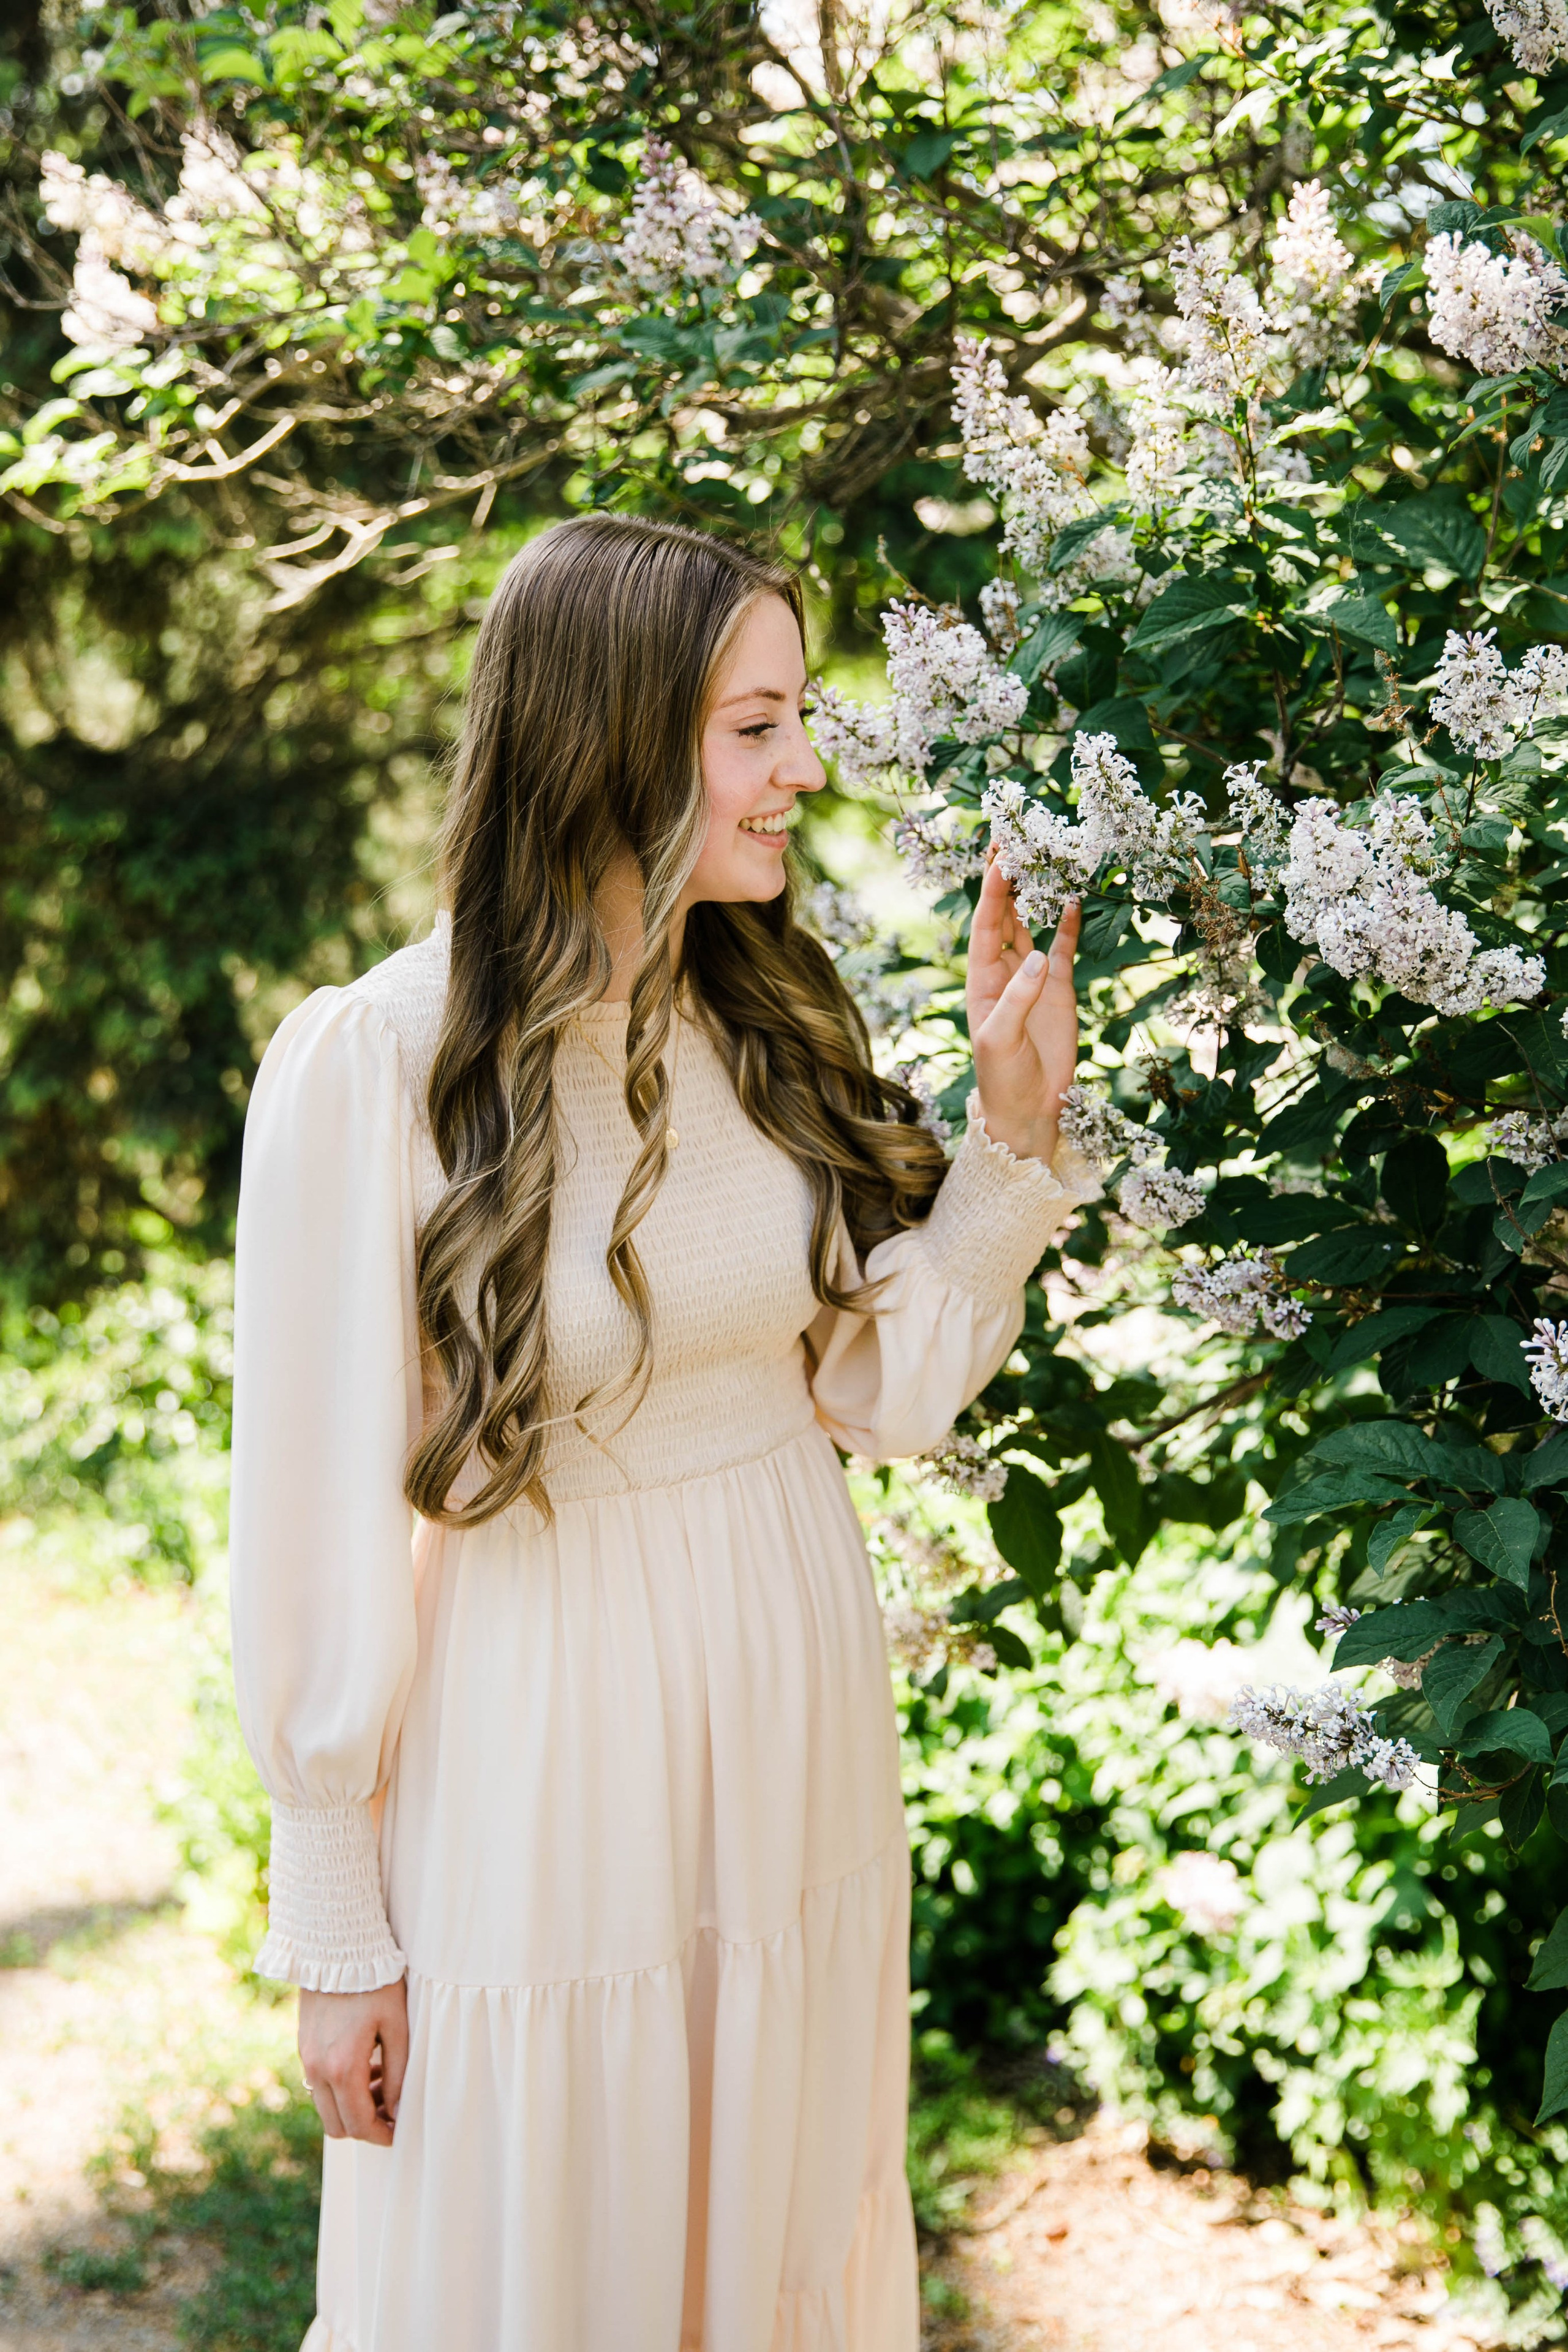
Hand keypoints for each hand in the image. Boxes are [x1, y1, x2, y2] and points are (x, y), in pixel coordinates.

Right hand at [299, 1981, 407, 2145]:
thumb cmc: (375, 1984)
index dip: (381, 2136)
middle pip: (337, 2126)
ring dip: (353, 2106)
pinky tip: (365, 2063)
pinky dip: (340, 2088)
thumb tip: (399, 2111)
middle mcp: (318, 2070)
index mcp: (343, 2068)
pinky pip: (319, 2084)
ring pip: (326, 2107)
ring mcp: (306, 2059)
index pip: (358, 2124)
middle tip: (392, 2107)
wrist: (337, 1948)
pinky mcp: (304, 2047)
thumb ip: (399, 2073)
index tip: (399, 2132)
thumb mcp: (397, 2027)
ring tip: (382, 2080)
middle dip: (366, 2125)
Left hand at [967, 857, 1079, 1165]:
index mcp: (981, 979)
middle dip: (1007, 879)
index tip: (998, 858)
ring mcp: (1032, 977)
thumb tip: (1037, 958)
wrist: (1029, 1108)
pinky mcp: (1058, 989)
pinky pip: (1062, 947)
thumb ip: (1017, 999)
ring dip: (1035, 893)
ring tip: (1042, 856)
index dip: (990, 891)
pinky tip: (1073, 898)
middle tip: (1013, 839)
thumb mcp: (1000, 1040)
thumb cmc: (1002, 1077)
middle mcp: (1004, 971)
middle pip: (1004, 914)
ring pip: (1032, 923)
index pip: (985, 925)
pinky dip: (1066, 924)